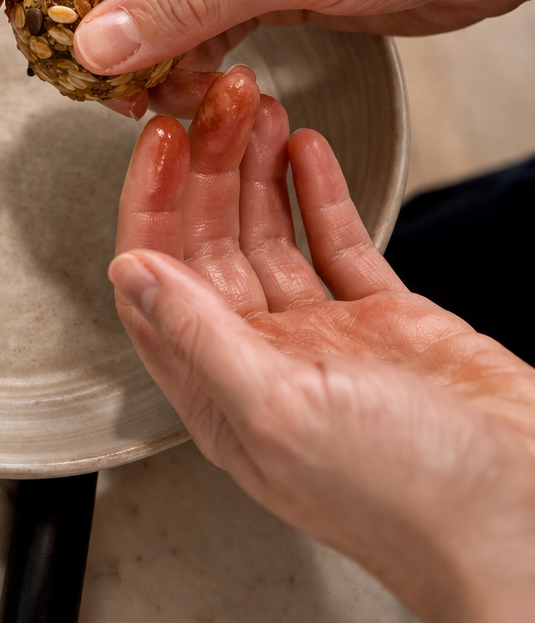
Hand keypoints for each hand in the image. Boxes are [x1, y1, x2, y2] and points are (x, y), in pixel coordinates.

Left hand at [108, 66, 534, 622]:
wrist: (527, 518)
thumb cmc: (406, 496)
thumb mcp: (281, 406)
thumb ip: (196, 334)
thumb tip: (128, 272)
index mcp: (218, 387)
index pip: (156, 278)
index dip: (149, 204)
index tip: (159, 142)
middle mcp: (261, 358)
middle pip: (210, 245)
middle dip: (208, 170)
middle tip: (218, 104)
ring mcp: (323, 335)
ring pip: (269, 235)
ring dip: (257, 171)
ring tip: (254, 110)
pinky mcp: (383, 320)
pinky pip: (335, 242)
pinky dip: (319, 193)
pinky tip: (305, 150)